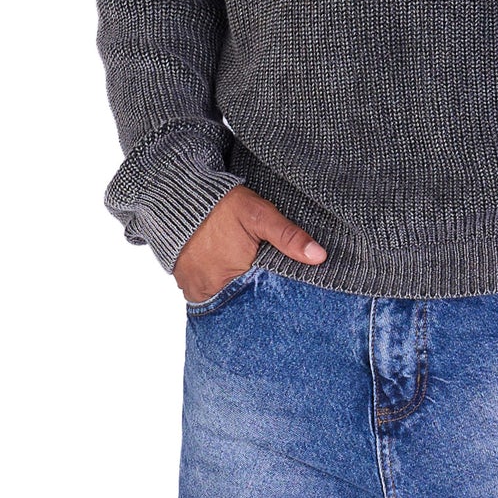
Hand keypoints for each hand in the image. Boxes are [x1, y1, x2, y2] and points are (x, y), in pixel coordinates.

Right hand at [174, 185, 325, 302]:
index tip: (279, 288)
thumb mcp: (259, 215)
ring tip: (244, 279)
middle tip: (262, 282)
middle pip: (241, 303)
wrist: (178, 194)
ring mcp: (195, 289)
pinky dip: (217, 288)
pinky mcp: (185, 284)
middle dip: (254, 296)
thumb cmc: (221, 204)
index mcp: (233, 278)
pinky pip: (206, 295)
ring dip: (234, 294)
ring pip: (224, 301)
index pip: (261, 299)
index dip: (272, 294)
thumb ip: (288, 236)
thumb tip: (319, 257)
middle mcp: (210, 289)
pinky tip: (226, 276)